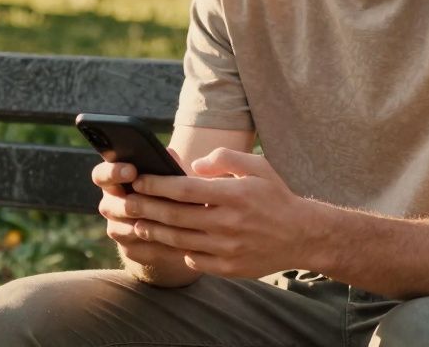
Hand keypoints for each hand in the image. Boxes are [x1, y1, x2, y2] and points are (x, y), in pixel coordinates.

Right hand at [92, 153, 190, 266]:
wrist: (172, 227)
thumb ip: (168, 165)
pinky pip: (142, 250)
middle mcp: (110, 205)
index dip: (113, 172)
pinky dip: (162, 247)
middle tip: (153, 201)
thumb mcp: (171, 176)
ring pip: (128, 230)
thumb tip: (170, 154)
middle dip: (133, 204)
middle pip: (111, 206)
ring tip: (175, 225)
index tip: (132, 170)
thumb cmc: (171, 191)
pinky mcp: (130, 250)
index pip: (101, 175)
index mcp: (114, 181)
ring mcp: (117, 229)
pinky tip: (182, 245)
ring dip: (151, 227)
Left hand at [126, 148, 319, 278]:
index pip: (184, 189)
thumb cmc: (275, 197)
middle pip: (175, 216)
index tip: (139, 179)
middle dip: (145, 207)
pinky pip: (193, 260)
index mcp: (233, 195)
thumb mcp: (257, 166)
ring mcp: (227, 249)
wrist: (302, 236)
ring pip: (179, 240)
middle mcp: (229, 223)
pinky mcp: (228, 268)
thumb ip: (224, 158)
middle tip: (126, 200)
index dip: (157, 184)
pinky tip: (166, 241)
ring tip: (136, 221)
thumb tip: (194, 164)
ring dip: (153, 231)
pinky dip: (177, 250)